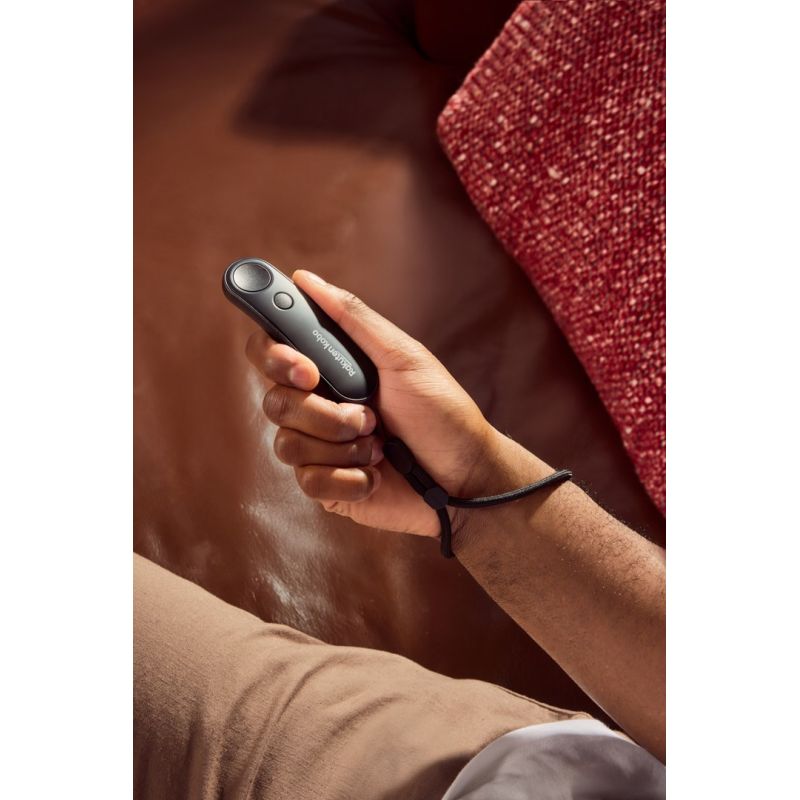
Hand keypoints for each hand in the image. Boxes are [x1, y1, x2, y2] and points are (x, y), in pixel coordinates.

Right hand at [245, 270, 536, 536]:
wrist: (466, 477)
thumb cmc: (442, 412)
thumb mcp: (403, 357)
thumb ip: (353, 318)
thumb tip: (306, 279)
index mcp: (330, 368)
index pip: (270, 351)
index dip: (273, 355)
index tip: (306, 368)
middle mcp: (318, 404)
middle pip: (274, 400)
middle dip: (322, 411)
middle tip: (364, 414)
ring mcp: (318, 447)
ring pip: (287, 443)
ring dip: (341, 445)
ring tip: (380, 444)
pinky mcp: (326, 486)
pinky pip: (307, 481)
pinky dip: (347, 477)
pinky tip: (376, 475)